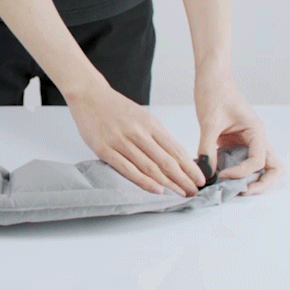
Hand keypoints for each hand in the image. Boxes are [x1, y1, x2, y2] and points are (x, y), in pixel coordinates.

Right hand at [64, 72, 206, 196]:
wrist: (89, 96)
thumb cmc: (115, 108)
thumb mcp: (141, 116)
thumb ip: (155, 135)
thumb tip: (173, 156)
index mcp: (150, 124)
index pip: (175, 149)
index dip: (189, 166)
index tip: (200, 179)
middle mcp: (138, 133)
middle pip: (166, 160)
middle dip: (183, 178)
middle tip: (195, 191)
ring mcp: (120, 142)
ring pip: (149, 166)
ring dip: (168, 183)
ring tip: (180, 193)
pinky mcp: (104, 150)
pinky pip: (127, 169)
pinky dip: (143, 181)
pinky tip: (156, 190)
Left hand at [195, 67, 283, 195]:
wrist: (211, 78)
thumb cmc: (215, 92)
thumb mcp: (209, 121)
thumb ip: (207, 148)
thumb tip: (205, 171)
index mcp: (256, 131)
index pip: (258, 161)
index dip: (241, 173)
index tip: (221, 175)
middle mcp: (256, 138)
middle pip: (271, 168)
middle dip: (259, 184)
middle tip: (239, 192)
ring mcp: (246, 141)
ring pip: (257, 167)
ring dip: (246, 179)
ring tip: (226, 187)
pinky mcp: (233, 142)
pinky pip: (238, 161)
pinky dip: (231, 171)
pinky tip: (214, 174)